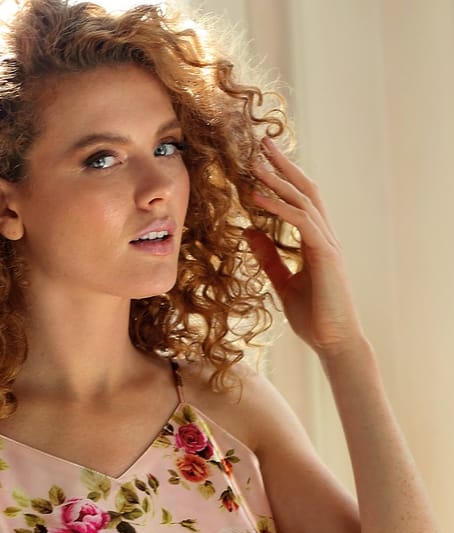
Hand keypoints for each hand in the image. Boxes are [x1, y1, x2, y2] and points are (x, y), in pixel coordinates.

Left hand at [244, 137, 363, 356]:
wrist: (334, 342)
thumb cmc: (313, 317)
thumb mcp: (283, 283)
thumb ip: (268, 257)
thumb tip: (248, 232)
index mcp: (316, 241)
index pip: (300, 199)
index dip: (282, 178)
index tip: (260, 159)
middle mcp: (325, 235)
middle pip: (305, 189)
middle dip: (283, 165)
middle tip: (261, 142)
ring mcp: (327, 243)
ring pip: (303, 200)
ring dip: (277, 179)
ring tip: (254, 164)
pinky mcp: (325, 254)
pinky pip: (301, 221)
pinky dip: (278, 207)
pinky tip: (257, 198)